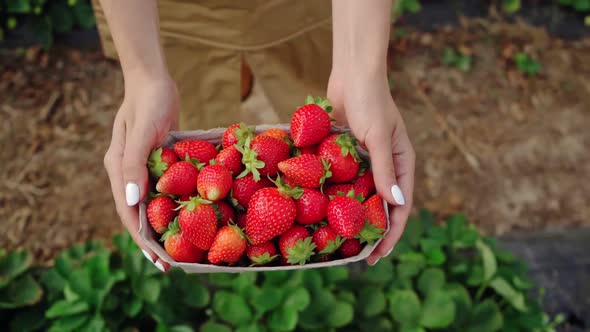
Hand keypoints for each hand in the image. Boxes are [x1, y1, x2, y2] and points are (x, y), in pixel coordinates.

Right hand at [103, 73, 178, 271]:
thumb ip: (135, 164)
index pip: (128, 213)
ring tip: (180, 248)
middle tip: (171, 265)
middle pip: (137, 214)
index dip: (142, 239)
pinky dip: (172, 205)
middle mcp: (126, 172)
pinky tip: (189, 216)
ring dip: (163, 226)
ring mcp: (141, 167)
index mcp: (117, 168)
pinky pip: (163, 189)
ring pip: (150, 204)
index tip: (158, 261)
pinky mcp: (155, 161)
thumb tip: (131, 201)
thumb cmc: (149, 101)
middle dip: (152, 241)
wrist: (153, 79)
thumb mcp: (144, 131)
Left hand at [327, 70, 414, 264]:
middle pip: (380, 206)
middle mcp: (385, 167)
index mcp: (402, 164)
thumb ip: (386, 170)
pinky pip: (341, 180)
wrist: (351, 74)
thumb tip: (396, 204)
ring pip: (359, 196)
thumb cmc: (370, 101)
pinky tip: (322, 211)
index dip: (391, 233)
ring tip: (339, 240)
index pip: (400, 206)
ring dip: (352, 217)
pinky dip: (335, 196)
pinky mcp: (344, 155)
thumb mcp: (379, 137)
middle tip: (358, 255)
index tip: (378, 255)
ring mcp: (364, 162)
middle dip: (371, 231)